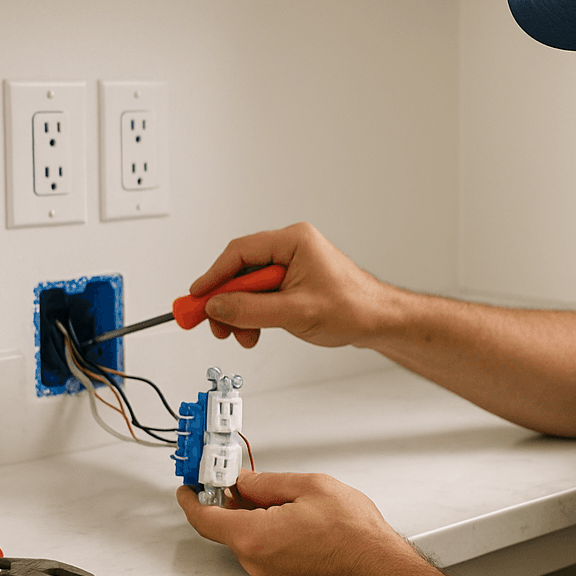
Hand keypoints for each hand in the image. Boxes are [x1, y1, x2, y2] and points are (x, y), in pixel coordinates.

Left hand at [176, 470, 421, 575]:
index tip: (188, 486)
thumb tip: (246, 482)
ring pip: (246, 536)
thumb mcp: (310, 487)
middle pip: (226, 526)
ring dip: (250, 513)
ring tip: (278, 493)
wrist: (378, 570)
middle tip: (236, 476)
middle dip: (228, 499)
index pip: (205, 518)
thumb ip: (269, 483)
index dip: (192, 499)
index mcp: (254, 536)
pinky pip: (261, 547)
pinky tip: (287, 513)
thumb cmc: (353, 535)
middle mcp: (255, 560)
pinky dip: (264, 528)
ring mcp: (268, 572)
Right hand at [191, 222, 397, 350]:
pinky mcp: (294, 282)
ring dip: (241, 312)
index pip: (240, 252)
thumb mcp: (296, 312)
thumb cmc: (354, 308)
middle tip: (212, 323)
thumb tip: (217, 307)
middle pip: (241, 270)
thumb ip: (251, 310)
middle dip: (227, 300)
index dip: (214, 276)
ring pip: (250, 286)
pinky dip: (254, 314)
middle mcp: (292, 248)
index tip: (196, 297)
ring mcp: (293, 265)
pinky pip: (263, 295)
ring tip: (242, 334)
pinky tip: (256, 330)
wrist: (379, 321)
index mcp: (294, 241)